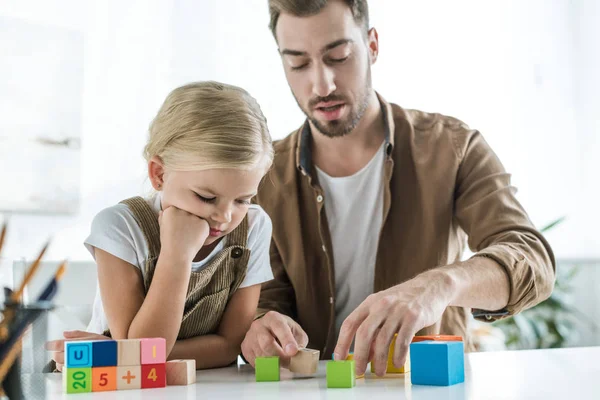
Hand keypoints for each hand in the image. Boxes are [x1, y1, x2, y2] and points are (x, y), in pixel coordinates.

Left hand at [45, 330, 109, 370]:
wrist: (115, 356)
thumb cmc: (104, 345)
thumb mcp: (93, 335)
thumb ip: (77, 334)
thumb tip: (64, 334)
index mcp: (76, 343)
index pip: (57, 344)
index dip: (50, 344)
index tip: (48, 345)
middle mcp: (74, 354)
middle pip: (56, 355)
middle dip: (57, 354)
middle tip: (62, 351)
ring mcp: (75, 364)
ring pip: (59, 365)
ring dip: (60, 362)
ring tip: (68, 359)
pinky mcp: (77, 371)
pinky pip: (65, 372)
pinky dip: (65, 368)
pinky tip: (71, 365)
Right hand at [158, 206, 209, 261]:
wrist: (177, 255)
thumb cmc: (168, 243)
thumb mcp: (162, 229)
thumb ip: (163, 218)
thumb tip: (162, 211)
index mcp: (170, 210)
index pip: (178, 209)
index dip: (179, 219)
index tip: (176, 227)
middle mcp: (182, 210)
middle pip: (189, 211)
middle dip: (188, 220)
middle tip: (184, 232)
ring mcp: (194, 216)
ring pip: (197, 217)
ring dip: (195, 224)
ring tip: (188, 236)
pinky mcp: (203, 223)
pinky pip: (205, 224)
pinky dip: (202, 231)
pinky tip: (195, 238)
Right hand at [241, 311, 308, 367]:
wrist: (268, 328)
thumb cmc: (284, 330)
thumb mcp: (296, 331)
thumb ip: (299, 341)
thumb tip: (299, 356)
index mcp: (273, 317)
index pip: (279, 327)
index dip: (286, 340)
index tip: (293, 352)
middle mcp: (259, 325)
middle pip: (267, 344)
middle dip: (280, 357)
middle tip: (290, 363)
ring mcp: (250, 336)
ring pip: (261, 355)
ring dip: (274, 364)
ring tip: (283, 365)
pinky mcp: (245, 347)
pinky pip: (255, 362)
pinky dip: (266, 366)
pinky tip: (273, 364)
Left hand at [333, 270, 453, 375]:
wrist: (431, 286)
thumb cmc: (405, 301)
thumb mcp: (385, 308)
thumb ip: (374, 327)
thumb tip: (365, 353)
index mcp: (370, 303)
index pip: (350, 323)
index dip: (341, 342)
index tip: (339, 358)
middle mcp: (381, 305)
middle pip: (364, 333)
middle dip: (359, 355)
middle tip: (359, 371)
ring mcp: (398, 310)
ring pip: (383, 340)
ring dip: (379, 360)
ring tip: (379, 371)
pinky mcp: (414, 317)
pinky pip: (402, 341)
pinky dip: (398, 355)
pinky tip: (397, 363)